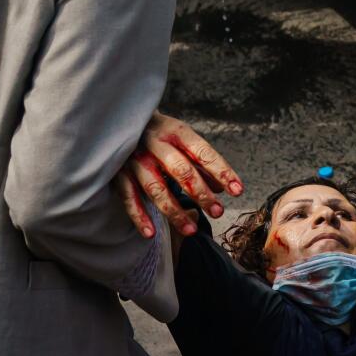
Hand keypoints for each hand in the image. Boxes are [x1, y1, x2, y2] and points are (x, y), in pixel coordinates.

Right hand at [117, 112, 244, 238]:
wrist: (121, 121)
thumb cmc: (160, 134)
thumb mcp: (182, 140)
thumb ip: (202, 162)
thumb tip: (222, 188)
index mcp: (176, 131)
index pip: (203, 153)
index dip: (222, 171)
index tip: (237, 190)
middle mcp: (155, 143)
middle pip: (181, 171)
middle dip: (201, 193)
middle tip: (217, 212)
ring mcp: (134, 158)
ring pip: (156, 188)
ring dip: (174, 212)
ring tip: (191, 231)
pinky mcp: (118, 173)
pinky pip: (129, 197)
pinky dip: (139, 216)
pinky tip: (151, 234)